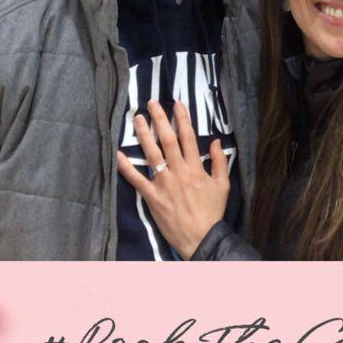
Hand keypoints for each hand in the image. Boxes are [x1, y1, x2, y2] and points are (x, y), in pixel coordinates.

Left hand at [116, 99, 229, 258]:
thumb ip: (219, 162)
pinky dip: (127, 167)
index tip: (176, 104)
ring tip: (137, 119)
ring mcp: (164, 184)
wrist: (201, 238)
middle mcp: (179, 172)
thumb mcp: (223, 186)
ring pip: (152, 155)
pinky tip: (119, 154)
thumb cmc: (212, 212)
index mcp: (195, 168)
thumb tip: (216, 142)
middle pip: (167, 140)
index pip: (187, 137)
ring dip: (143, 135)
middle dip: (160, 119)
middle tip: (151, 103)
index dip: (182, 119)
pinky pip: (137, 180)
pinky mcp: (152, 197)